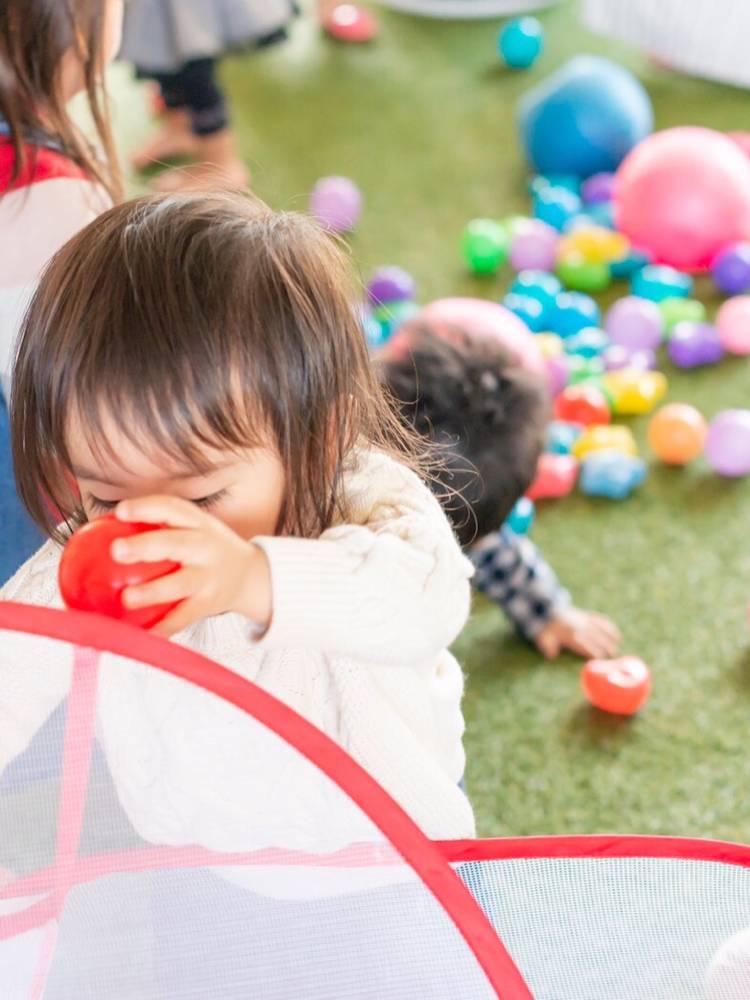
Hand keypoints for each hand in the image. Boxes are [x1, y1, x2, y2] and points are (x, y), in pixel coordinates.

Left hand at [111, 496, 271, 637]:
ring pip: (180, 584)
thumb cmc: (206, 550)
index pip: (172, 508)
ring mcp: (209, 576)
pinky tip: (140, 635)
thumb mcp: (193, 529)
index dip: (147, 507)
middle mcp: (205, 546)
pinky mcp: (209, 603)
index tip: (120, 511)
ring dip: (153, 592)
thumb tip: (96, 531)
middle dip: (146, 546)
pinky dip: (162, 627)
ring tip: (126, 600)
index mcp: (198, 523)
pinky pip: (183, 617)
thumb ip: (157, 528)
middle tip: (116, 550)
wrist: (250, 576)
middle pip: (176, 544)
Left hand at [535, 607, 621, 660]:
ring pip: (600, 629)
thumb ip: (548, 648)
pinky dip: (609, 626)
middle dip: (606, 646)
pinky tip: (616, 633)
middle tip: (615, 655)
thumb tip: (551, 656)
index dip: (594, 653)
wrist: (549, 610)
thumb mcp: (545, 639)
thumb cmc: (548, 630)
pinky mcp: (587, 616)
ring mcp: (585, 620)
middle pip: (596, 638)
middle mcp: (580, 628)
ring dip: (609, 637)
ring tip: (619, 644)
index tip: (602, 659)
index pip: (585, 646)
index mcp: (571, 636)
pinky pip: (600, 620)